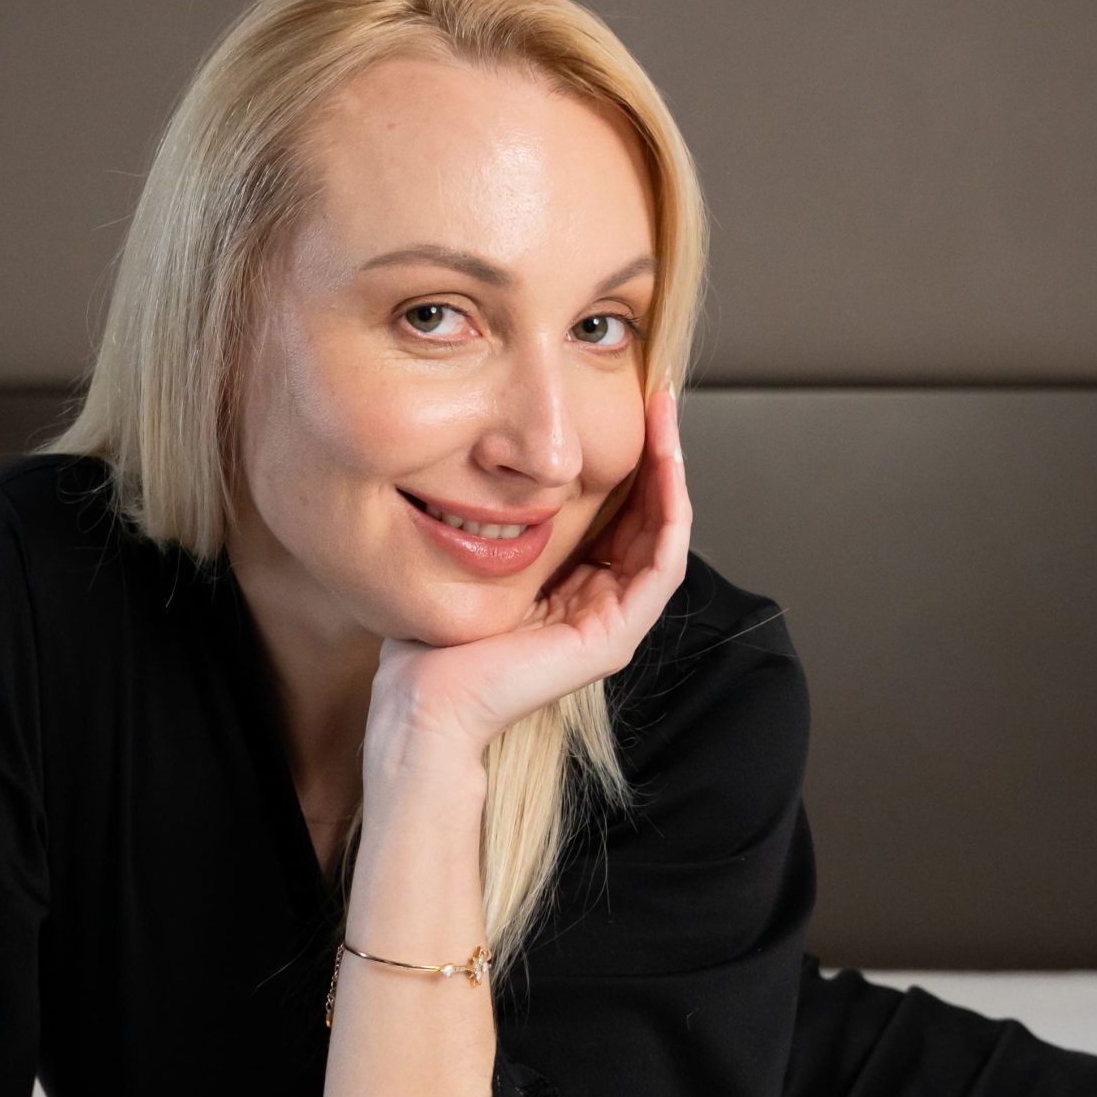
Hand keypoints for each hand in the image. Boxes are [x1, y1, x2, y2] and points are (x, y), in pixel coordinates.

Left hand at [373, 382, 691, 757]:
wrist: (425, 703)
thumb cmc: (433, 646)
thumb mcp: (472, 562)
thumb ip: (498, 524)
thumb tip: (492, 466)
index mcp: (570, 592)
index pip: (616, 515)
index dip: (627, 459)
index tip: (624, 404)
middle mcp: (598, 605)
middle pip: (647, 516)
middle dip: (656, 452)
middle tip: (657, 393)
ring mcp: (612, 624)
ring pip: (663, 532)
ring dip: (671, 471)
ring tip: (666, 417)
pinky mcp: (614, 638)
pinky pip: (661, 564)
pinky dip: (670, 511)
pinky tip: (665, 464)